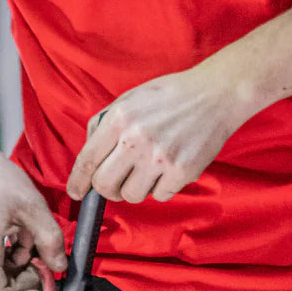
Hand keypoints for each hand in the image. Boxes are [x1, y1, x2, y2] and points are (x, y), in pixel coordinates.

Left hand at [66, 64, 255, 203]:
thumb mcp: (131, 98)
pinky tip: (170, 166)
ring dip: (136, 187)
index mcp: (120, 118)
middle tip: (116, 181)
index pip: (87, 160)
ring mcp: (160, 158)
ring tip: (149, 168)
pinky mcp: (182, 171)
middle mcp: (136, 139)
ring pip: (131, 195)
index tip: (76, 192)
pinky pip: (159, 196)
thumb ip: (105, 124)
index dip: (77, 181)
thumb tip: (89, 154)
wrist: (215, 94)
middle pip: (104, 185)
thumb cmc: (171, 95)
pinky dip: (161, 186)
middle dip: (106, 188)